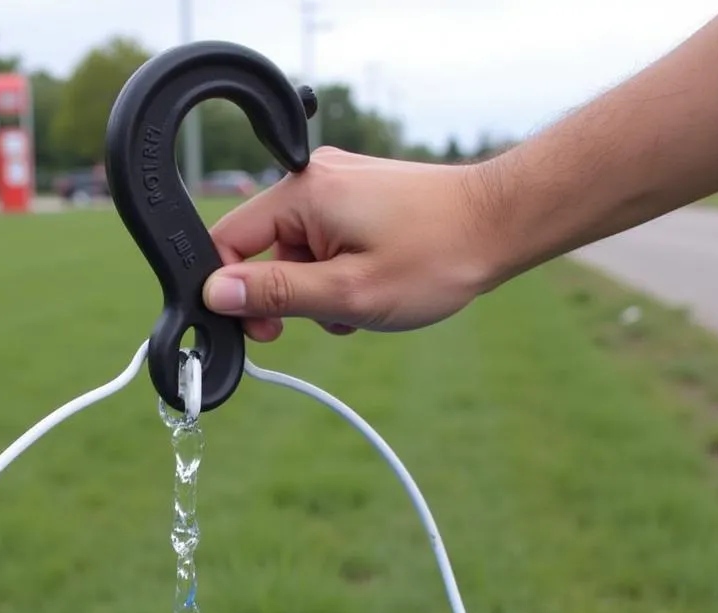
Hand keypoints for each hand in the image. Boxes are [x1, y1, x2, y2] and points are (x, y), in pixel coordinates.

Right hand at [202, 147, 495, 341]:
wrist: (503, 224)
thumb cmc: (436, 257)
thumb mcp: (347, 292)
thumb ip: (276, 294)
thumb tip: (215, 293)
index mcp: (302, 193)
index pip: (229, 240)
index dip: (231, 291)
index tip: (260, 329)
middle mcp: (314, 179)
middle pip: (265, 249)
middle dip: (286, 295)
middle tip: (323, 320)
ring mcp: (340, 185)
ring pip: (299, 253)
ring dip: (319, 290)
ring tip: (362, 304)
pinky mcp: (360, 197)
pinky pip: (326, 243)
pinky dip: (339, 273)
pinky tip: (372, 287)